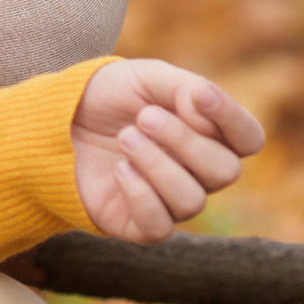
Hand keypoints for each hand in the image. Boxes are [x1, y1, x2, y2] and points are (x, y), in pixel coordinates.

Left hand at [71, 59, 264, 242]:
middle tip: (143, 117)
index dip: (231, 120)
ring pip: (192, 200)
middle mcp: (197, 173)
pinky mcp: (139, 225)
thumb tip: (208, 104)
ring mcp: (170, 201)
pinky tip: (119, 170)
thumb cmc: (108, 97)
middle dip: (183, 140)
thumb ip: (184, 87)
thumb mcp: (144, 77)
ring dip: (157, 164)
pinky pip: (160, 226)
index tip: (199, 96)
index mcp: (208, 135)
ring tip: (124, 138)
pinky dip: (140, 195)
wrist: (55, 120)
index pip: (248, 138)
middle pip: (225, 171)